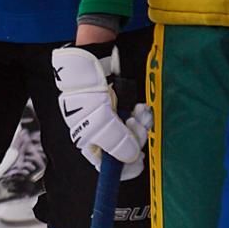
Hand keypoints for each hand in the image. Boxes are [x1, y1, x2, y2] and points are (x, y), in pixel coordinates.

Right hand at [51, 45, 151, 179]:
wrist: (90, 59)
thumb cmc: (88, 91)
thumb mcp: (100, 120)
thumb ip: (117, 142)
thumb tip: (131, 157)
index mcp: (88, 142)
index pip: (107, 166)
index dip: (125, 167)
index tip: (140, 162)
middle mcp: (99, 133)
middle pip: (124, 149)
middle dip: (136, 138)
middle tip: (138, 126)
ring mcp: (111, 120)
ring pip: (132, 133)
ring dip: (140, 125)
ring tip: (139, 113)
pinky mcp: (120, 107)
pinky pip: (135, 118)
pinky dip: (140, 114)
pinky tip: (139, 107)